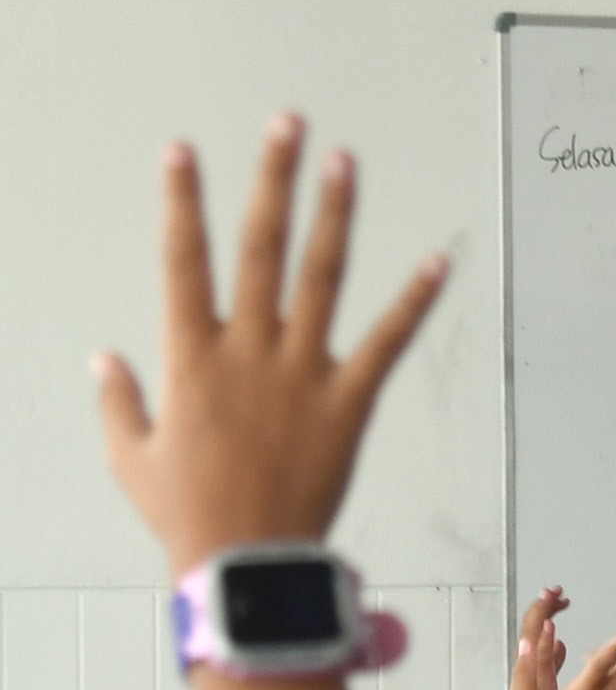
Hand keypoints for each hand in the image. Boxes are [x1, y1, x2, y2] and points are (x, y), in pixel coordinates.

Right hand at [95, 115, 448, 576]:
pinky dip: (414, 302)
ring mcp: (301, 376)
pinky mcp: (348, 405)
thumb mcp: (132, 455)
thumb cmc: (187, 516)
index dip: (182, 203)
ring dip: (334, 216)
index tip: (182, 151)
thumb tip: (103, 359)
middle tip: (287, 124)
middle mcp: (248, 353)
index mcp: (191, 358)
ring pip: (321, 279)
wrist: (248, 564)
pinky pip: (386, 344)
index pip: (183, 261)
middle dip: (271, 181)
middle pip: (260, 248)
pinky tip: (437, 262)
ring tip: (344, 161)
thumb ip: (120, 400)